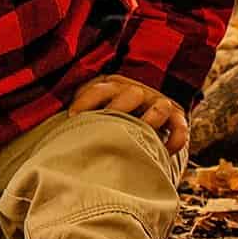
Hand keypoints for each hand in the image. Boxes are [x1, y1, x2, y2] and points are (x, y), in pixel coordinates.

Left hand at [69, 75, 187, 150]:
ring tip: (141, 137)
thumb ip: (83, 117)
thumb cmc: (111, 114)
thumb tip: (57, 137)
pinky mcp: (177, 116)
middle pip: (129, 95)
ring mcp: (158, 102)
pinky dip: (175, 139)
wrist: (148, 106)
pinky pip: (180, 127)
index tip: (73, 118)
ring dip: (150, 120)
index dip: (85, 102)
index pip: (98, 90)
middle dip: (117, 111)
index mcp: (112, 86)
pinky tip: (163, 151)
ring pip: (159, 107)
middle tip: (106, 129)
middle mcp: (136, 91)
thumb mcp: (96, 107)